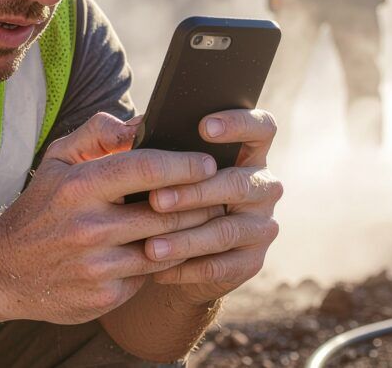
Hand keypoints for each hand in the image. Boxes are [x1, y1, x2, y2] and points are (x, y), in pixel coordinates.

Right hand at [0, 113, 226, 324]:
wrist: (2, 272)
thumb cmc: (40, 208)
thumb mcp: (58, 161)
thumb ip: (97, 133)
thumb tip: (141, 122)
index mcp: (79, 187)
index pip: (146, 168)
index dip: (184, 164)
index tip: (207, 163)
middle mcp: (88, 228)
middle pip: (167, 211)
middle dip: (200, 201)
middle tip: (219, 192)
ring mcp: (97, 267)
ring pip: (166, 247)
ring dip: (190, 234)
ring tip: (205, 219)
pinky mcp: (104, 297)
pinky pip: (150, 276)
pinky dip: (162, 262)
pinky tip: (169, 251)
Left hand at [141, 109, 282, 303]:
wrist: (169, 254)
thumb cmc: (159, 194)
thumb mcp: (151, 167)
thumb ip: (145, 143)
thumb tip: (130, 131)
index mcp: (245, 154)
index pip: (261, 128)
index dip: (239, 123)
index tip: (204, 127)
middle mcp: (262, 187)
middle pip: (239, 184)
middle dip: (194, 192)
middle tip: (156, 199)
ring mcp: (260, 226)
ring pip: (227, 230)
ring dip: (186, 238)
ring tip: (151, 245)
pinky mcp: (251, 262)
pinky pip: (221, 266)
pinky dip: (187, 268)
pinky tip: (158, 269)